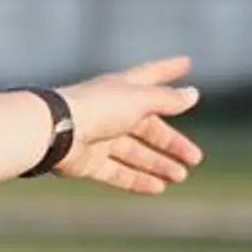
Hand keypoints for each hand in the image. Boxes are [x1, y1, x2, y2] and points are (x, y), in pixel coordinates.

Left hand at [51, 56, 202, 194]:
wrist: (56, 131)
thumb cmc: (99, 107)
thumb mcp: (139, 100)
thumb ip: (166, 99)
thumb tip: (192, 94)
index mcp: (121, 89)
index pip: (151, 76)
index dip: (168, 69)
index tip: (186, 63)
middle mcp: (111, 111)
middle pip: (147, 127)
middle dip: (171, 142)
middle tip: (195, 158)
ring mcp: (98, 138)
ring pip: (134, 153)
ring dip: (158, 163)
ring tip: (180, 176)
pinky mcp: (88, 162)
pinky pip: (117, 173)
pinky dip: (137, 180)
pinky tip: (158, 188)